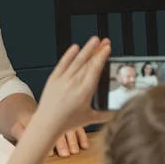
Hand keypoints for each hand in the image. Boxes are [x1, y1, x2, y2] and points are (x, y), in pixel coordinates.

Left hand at [36, 36, 110, 156]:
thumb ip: (105, 114)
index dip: (102, 56)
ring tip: (94, 40)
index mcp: (85, 91)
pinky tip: (75, 47)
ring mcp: (63, 79)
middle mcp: (74, 82)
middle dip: (97, 50)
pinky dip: (69, 55)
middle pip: (88, 61)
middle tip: (105, 40)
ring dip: (86, 49)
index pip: (95, 68)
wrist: (47, 123)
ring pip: (77, 60)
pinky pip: (63, 63)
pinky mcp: (54, 79)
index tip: (107, 48)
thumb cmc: (67, 122)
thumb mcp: (89, 118)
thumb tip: (117, 113)